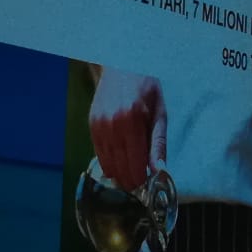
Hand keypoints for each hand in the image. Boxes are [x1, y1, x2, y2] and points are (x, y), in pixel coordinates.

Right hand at [87, 70, 165, 188]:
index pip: (134, 162)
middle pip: (118, 166)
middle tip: (138, 185)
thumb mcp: (160, 112)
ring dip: (118, 174)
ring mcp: (98, 125)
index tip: (146, 186)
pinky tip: (118, 164)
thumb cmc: (146, 87)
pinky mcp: (91, 125)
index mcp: (132, 120)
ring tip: (129, 177)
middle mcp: (111, 125)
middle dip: (129, 180)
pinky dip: (108, 162)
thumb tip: (159, 169)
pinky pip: (98, 153)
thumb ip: (158, 143)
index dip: (140, 179)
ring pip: (106, 163)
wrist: (121, 65)